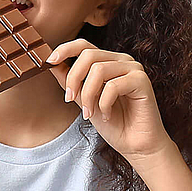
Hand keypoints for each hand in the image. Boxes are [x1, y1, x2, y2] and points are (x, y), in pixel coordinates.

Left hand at [47, 39, 173, 161]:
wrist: (135, 145)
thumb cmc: (113, 123)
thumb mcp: (84, 100)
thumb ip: (71, 81)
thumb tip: (51, 63)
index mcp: (108, 61)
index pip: (84, 45)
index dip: (65, 49)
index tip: (50, 61)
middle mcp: (122, 60)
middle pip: (88, 55)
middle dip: (74, 78)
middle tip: (69, 99)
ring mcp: (134, 69)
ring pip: (99, 70)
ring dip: (88, 95)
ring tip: (90, 113)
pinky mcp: (142, 80)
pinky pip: (113, 85)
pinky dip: (104, 103)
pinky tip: (107, 115)